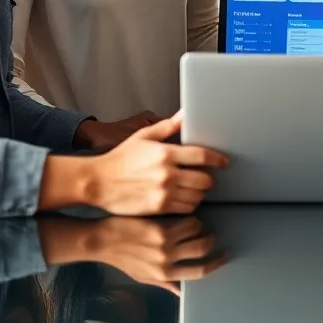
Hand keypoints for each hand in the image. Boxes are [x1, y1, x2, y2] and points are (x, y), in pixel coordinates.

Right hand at [89, 111, 228, 215]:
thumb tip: (185, 114)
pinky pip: (186, 208)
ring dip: (201, 192)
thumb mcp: (143, 136)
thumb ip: (168, 126)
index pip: (202, 156)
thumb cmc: (120, 159)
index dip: (217, 159)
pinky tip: (185, 198)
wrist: (99, 182)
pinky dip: (190, 204)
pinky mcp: (159, 207)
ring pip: (198, 195)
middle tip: (206, 176)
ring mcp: (164, 192)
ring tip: (195, 188)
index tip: (223, 161)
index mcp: (165, 153)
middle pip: (204, 178)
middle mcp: (167, 173)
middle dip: (209, 178)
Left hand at [91, 216, 225, 295]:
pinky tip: (186, 215)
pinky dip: (191, 218)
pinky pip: (186, 221)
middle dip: (212, 241)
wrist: (102, 241)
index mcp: (164, 275)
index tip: (222, 256)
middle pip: (203, 250)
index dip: (215, 263)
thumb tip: (181, 292)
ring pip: (198, 231)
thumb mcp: (144, 276)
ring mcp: (164, 244)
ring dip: (202, 227)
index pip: (199, 272)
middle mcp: (167, 260)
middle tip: (212, 235)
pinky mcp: (160, 228)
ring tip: (199, 224)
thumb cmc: (122, 258)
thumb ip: (165, 284)